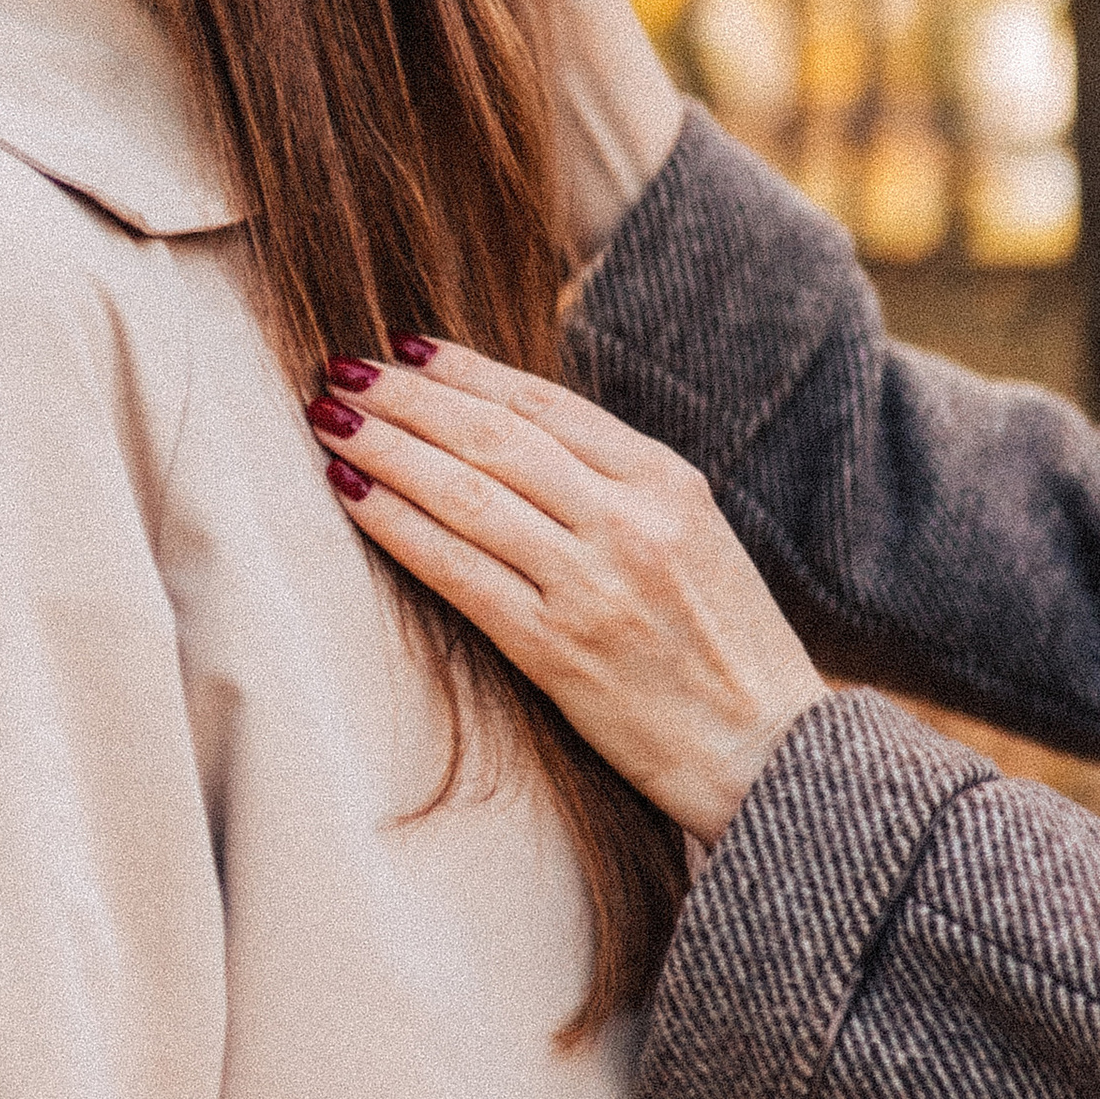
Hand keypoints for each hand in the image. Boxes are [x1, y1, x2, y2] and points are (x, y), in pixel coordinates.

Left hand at [303, 344, 821, 841]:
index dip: (465, 371)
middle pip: (493, 437)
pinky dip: (396, 524)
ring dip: (385, 448)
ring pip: (465, 492)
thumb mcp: (696, 540)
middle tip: (342, 370)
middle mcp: (630, 521)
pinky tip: (351, 494)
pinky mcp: (557, 648)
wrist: (769, 750)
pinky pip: (456, 569)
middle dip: (407, 396)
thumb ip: (620, 490)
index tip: (407, 348)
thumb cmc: (730, 649)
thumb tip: (517, 442)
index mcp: (669, 483)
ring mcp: (591, 583)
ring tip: (330, 419)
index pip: (546, 406)